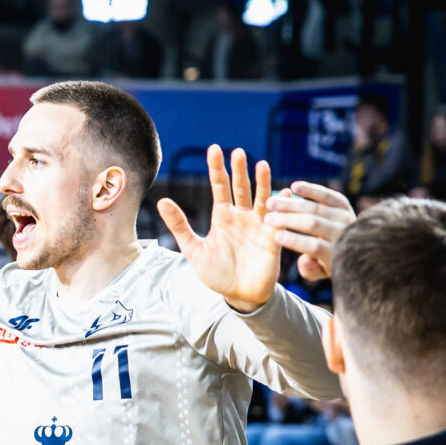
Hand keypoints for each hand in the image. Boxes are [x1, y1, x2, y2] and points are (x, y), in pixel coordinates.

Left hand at [158, 145, 279, 312]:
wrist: (238, 295)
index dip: (217, 169)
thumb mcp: (193, 249)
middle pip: (241, 187)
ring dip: (263, 182)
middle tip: (238, 152)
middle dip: (240, 170)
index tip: (214, 149)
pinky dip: (281, 205)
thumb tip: (162, 201)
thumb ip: (179, 225)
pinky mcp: (273, 237)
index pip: (220, 187)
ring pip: (262, 198)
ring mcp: (259, 225)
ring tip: (262, 164)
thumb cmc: (216, 273)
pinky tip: (283, 192)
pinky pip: (279, 218)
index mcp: (222, 217)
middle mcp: (241, 216)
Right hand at [264, 181, 354, 280]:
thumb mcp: (322, 272)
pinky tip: (293, 187)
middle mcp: (342, 232)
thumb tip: (303, 260)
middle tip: (268, 217)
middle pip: (313, 223)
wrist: (360, 244)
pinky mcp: (343, 203)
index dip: (295, 240)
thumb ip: (310, 270)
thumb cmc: (331, 260)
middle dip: (288, 220)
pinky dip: (310, 190)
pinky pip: (326, 195)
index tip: (276, 236)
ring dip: (291, 204)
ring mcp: (344, 216)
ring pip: (315, 208)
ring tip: (271, 202)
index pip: (314, 246)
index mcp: (335, 252)